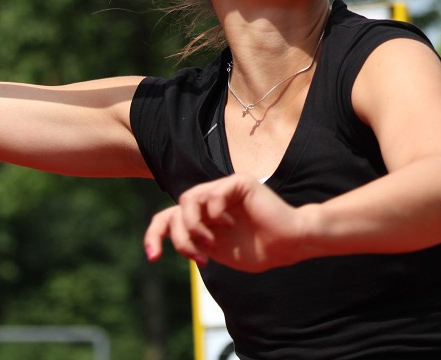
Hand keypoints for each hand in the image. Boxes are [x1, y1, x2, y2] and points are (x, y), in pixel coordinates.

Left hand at [143, 174, 310, 272]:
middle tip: (199, 255)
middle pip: (176, 211)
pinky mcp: (238, 183)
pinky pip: (213, 194)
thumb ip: (193, 240)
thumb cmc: (256, 250)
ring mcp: (224, 189)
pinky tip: (231, 224)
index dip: (154, 235)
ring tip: (211, 241)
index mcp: (204, 216)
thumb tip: (170, 237)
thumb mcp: (216, 250)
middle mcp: (211, 200)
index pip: (168, 219)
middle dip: (181, 237)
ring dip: (194, 226)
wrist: (287, 245)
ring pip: (189, 199)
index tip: (153, 258)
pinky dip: (216, 213)